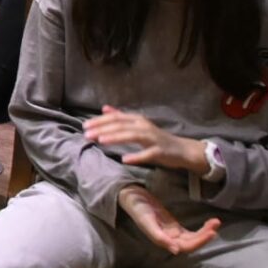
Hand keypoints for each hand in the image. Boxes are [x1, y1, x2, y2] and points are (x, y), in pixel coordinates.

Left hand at [85, 106, 205, 169]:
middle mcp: (144, 126)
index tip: (85, 126)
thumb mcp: (138, 125)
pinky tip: (125, 159)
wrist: (182, 150)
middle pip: (121, 126)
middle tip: (86, 134)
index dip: (100, 121)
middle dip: (102, 129)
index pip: (116, 118)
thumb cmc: (157, 139)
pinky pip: (147, 154)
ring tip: (101, 141)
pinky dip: (136, 156)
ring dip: (116, 138)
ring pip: (132, 136)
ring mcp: (153, 139)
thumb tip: (104, 108)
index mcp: (137, 120)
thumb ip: (121, 117)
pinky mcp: (160, 151)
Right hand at [117, 184, 220, 255]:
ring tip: (216, 222)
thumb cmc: (137, 207)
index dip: (199, 242)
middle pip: (192, 243)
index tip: (211, 232)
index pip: (186, 246)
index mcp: (162, 240)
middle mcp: (169, 239)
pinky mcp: (173, 226)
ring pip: (193, 238)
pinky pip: (190, 232)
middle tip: (216, 223)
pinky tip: (209, 224)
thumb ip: (158, 236)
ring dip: (205, 232)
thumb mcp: (146, 221)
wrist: (130, 196)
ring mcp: (172, 233)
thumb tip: (176, 251)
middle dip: (205, 235)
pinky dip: (201, 229)